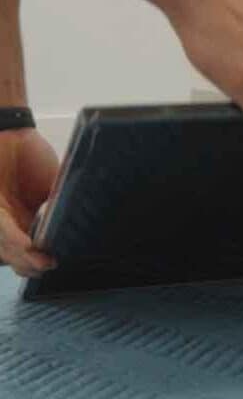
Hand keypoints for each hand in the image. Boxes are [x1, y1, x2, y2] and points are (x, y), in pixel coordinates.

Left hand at [0, 129, 58, 276]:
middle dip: (29, 265)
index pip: (30, 248)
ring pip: (5, 246)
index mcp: (24, 221)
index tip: (56, 262)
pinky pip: (1, 227)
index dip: (39, 260)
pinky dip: (14, 238)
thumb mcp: (53, 186)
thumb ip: (59, 205)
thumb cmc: (30, 157)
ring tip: (41, 262)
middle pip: (14, 254)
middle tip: (47, 266)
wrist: (10, 132)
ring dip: (22, 257)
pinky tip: (29, 246)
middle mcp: (7, 223)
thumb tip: (78, 224)